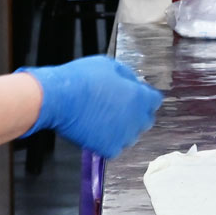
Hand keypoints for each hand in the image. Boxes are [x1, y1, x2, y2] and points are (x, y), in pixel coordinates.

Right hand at [19, 56, 162, 158]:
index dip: (145, 97)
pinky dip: (108, 140)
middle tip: (120, 107)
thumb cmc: (81, 79)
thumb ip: (127, 77)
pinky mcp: (108, 149)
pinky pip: (114, 147)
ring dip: (123, 128)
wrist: (60, 98)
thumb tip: (132, 83)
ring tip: (105, 118)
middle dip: (136, 114)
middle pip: (146, 120)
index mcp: (139, 97)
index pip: (155, 101)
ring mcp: (123, 136)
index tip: (138, 96)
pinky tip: (97, 129)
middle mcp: (136, 119)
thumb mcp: (109, 65)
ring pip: (131, 135)